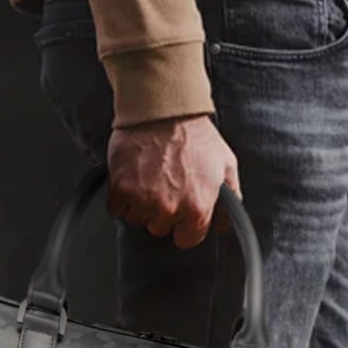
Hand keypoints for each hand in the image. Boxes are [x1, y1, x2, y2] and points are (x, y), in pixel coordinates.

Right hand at [106, 115, 240, 249]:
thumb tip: (225, 221)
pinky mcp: (120, 190)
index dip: (184, 226)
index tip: (180, 214)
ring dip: (140, 204)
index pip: (187, 239)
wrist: (162, 108)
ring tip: (148, 177)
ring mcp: (143, 200)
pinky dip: (120, 197)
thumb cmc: (194, 133)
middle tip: (164, 184)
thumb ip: (230, 195)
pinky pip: (116, 209)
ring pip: (137, 219)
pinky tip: (131, 178)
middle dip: (161, 211)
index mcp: (197, 207)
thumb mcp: (225, 162)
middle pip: (159, 228)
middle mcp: (169, 208)